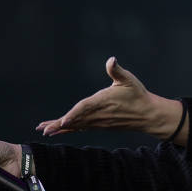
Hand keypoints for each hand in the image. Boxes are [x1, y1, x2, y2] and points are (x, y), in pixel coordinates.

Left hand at [35, 57, 172, 138]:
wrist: (147, 114)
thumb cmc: (138, 95)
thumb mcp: (129, 80)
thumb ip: (117, 70)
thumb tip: (112, 59)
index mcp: (103, 101)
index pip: (85, 108)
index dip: (74, 114)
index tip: (64, 120)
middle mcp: (99, 114)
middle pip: (76, 119)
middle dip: (60, 124)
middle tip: (44, 129)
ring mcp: (99, 122)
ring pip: (77, 125)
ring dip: (61, 127)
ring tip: (45, 130)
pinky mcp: (100, 125)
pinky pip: (82, 127)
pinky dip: (70, 128)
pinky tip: (61, 129)